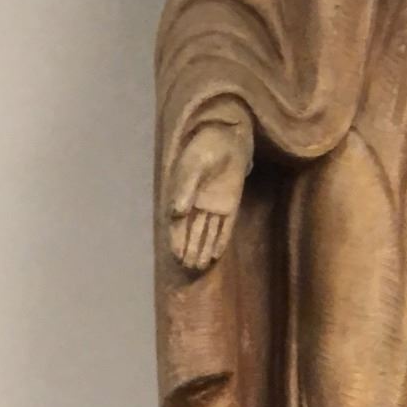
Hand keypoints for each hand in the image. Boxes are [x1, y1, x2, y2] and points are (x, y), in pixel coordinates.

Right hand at [167, 122, 248, 271]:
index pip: (178, 224)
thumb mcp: (192, 167)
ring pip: (207, 232)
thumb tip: (175, 213)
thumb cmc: (204, 150)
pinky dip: (220, 240)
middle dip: (190, 250)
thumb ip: (185, 189)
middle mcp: (197, 205)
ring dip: (203, 249)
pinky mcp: (230, 205)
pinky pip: (225, 227)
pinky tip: (216, 255)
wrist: (226, 139)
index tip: (176, 256)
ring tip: (200, 267)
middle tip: (189, 268)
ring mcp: (214, 206)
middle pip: (193, 232)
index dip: (177, 241)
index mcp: (183, 196)